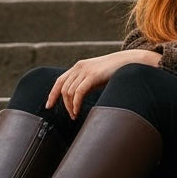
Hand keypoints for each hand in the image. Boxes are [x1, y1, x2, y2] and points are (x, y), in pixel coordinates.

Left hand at [45, 49, 159, 119]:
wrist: (128, 62)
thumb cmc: (113, 72)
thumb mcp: (95, 75)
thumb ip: (85, 82)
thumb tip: (76, 98)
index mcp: (78, 67)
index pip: (59, 81)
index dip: (52, 94)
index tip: (49, 106)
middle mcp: (79, 67)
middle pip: (63, 89)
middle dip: (64, 104)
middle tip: (71, 115)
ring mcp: (85, 71)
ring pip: (69, 92)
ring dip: (70, 106)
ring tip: (76, 115)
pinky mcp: (92, 76)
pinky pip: (78, 93)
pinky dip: (75, 104)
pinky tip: (77, 111)